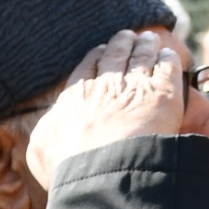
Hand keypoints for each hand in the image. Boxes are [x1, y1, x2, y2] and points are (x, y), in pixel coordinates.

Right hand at [25, 30, 189, 190]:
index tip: (101, 50)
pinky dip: (167, 59)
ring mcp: (136, 86)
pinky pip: (167, 66)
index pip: (88, 66)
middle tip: (127, 36)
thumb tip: (50, 124)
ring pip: (142, 55)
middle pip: (116, 55)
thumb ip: (47, 131)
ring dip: (145, 45)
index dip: (96, 56)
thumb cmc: (69, 167)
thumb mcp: (41, 150)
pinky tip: (168, 56)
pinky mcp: (164, 93)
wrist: (104, 172)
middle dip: (121, 43)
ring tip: (149, 39)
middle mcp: (106, 85)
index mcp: (77, 95)